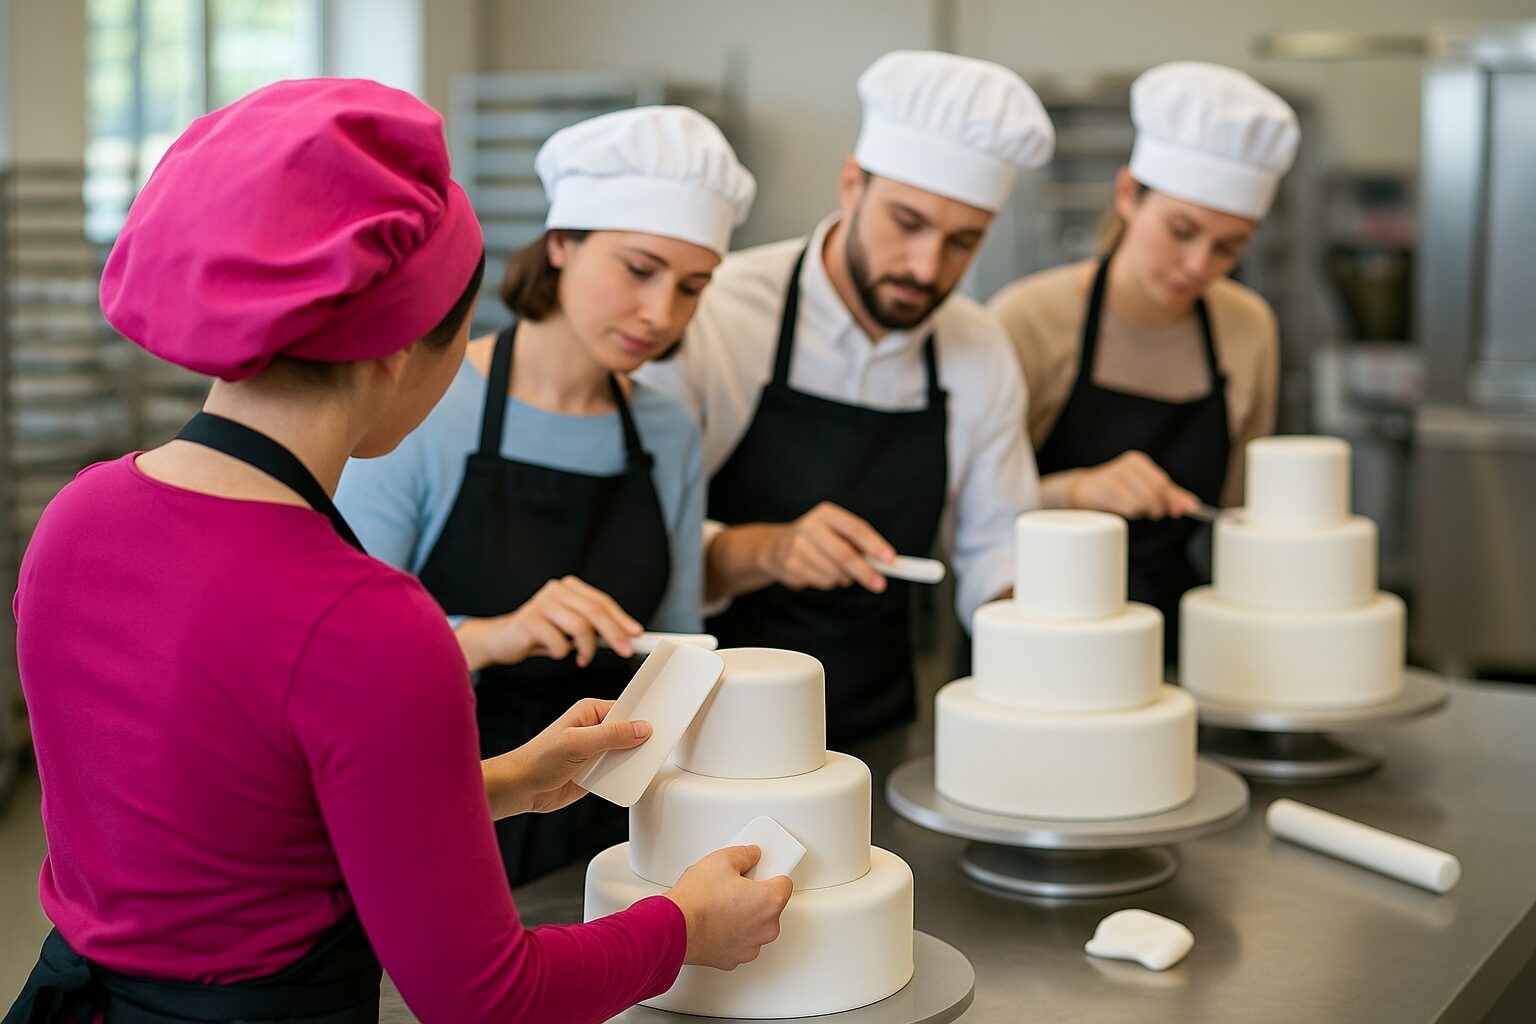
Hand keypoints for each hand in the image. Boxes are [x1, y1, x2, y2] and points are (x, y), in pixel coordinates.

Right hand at [456, 576, 642, 671]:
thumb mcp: (569, 626)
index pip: (602, 601)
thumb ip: (593, 626)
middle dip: (614, 633)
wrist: (501, 639)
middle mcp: (556, 590)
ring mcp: (541, 603)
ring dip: (586, 649)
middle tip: (624, 651)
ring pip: (580, 627)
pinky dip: (561, 653)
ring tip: (581, 659)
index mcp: (569, 587)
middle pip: (594, 611)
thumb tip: (627, 636)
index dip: (621, 618)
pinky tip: (552, 652)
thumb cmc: (540, 633)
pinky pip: (559, 642)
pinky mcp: (529, 621)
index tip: (636, 634)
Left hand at [481, 698, 650, 817]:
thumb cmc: (537, 759)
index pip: (626, 709)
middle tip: (661, 746)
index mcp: (590, 712)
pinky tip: (634, 778)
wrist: (520, 789)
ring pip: (627, 753)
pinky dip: (626, 776)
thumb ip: (610, 736)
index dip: (644, 715)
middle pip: (630, 732)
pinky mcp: (596, 771)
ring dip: (634, 760)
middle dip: (643, 740)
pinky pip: (619, 771)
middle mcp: (595, 730)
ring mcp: (596, 751)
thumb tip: (641, 728)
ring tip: (649, 764)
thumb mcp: (577, 743)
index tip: (665, 720)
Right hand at [668, 846, 793, 969]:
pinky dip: (732, 933)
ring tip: (721, 905)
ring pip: (756, 926)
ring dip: (745, 916)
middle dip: (756, 896)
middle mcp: (766, 928)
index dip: (770, 874)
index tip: (761, 871)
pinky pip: (740, 941)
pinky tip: (716, 921)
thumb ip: (745, 854)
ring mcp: (751, 947)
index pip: (785, 883)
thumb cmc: (696, 900)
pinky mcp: (734, 959)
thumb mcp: (722, 859)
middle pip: (771, 906)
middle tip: (734, 886)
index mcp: (770, 902)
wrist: (673, 929)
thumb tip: (751, 856)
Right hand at [761, 502, 895, 593]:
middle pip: (844, 554)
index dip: (874, 545)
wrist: (775, 547)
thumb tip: (884, 563)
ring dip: (842, 578)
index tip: (890, 559)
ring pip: (833, 573)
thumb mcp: (836, 532)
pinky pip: (821, 582)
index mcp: (826, 514)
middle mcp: (810, 527)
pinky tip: (819, 572)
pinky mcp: (790, 566)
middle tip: (880, 584)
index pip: (855, 529)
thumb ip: (859, 544)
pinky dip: (828, 582)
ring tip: (836, 570)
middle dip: (864, 572)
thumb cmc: (819, 540)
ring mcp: (797, 547)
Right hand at [1066, 451, 1198, 520]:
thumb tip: (1192, 504)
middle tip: (1153, 514)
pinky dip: (1130, 513)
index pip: (1163, 483)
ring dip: (1142, 512)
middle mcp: (1126, 465)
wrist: (1082, 490)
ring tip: (1133, 510)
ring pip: (1142, 502)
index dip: (1173, 500)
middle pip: (1155, 493)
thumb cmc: (1116, 491)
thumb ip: (1169, 495)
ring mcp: (1113, 475)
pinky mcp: (1103, 488)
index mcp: (1138, 461)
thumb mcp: (1143, 488)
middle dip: (1158, 509)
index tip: (1178, 512)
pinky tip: (1121, 510)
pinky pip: (1128, 507)